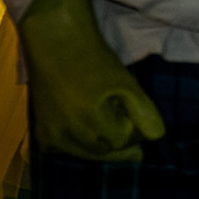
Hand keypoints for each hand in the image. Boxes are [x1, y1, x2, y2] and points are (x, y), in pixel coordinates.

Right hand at [20, 0, 165, 160]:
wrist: (57, 45)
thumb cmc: (96, 61)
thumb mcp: (126, 83)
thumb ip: (144, 112)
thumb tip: (156, 137)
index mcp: (88, 120)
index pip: (123, 141)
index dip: (132, 126)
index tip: (129, 108)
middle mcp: (65, 134)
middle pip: (105, 150)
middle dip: (117, 135)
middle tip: (115, 109)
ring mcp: (50, 137)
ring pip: (87, 153)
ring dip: (101, 142)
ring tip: (101, 114)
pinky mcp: (41, 135)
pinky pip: (68, 150)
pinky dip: (80, 143)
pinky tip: (84, 124)